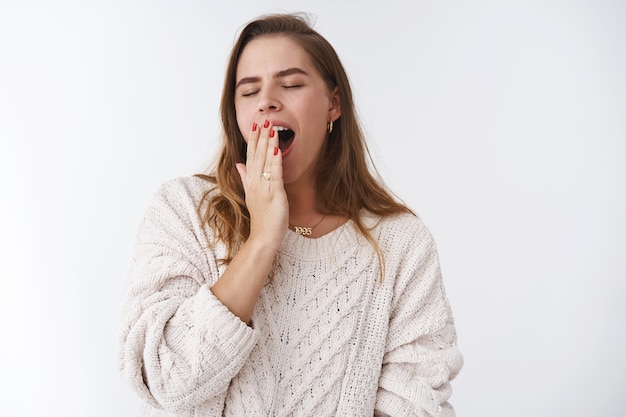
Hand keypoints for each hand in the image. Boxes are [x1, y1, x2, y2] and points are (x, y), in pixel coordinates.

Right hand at [235, 120, 288, 250]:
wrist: (263, 237)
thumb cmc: (261, 218)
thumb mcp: (251, 195)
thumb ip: (245, 178)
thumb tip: (239, 164)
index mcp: (250, 182)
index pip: (250, 156)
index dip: (253, 140)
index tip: (256, 126)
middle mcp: (254, 182)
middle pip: (256, 155)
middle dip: (260, 137)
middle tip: (263, 120)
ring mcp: (263, 187)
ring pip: (264, 161)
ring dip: (268, 143)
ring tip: (271, 128)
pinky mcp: (273, 194)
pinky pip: (274, 174)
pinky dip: (275, 161)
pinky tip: (277, 149)